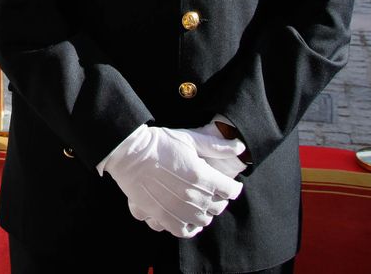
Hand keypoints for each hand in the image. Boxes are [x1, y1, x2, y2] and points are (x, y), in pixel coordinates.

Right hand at [101, 125, 242, 238]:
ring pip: (204, 221)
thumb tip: (240, 147)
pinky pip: (184, 231)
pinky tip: (187, 219)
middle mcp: (194, 197)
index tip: (229, 184)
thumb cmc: (160, 143)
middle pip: (219, 207)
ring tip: (199, 204)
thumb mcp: (189, 139)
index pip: (231, 190)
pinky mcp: (164, 217)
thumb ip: (215, 146)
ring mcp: (179, 210)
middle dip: (219, 198)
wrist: (130, 153)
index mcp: (203, 177)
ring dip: (205, 212)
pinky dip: (189, 227)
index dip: (232, 186)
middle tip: (212, 190)